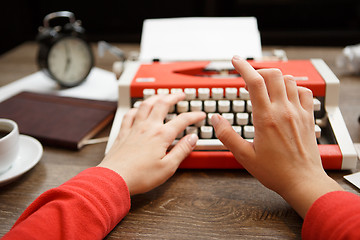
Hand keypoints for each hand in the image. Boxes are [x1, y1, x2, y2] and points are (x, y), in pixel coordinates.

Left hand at [99, 93, 205, 194]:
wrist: (114, 179)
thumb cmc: (140, 176)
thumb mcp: (168, 167)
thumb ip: (182, 150)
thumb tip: (193, 138)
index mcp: (161, 135)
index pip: (182, 120)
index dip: (194, 115)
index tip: (200, 115)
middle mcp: (148, 127)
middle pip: (162, 104)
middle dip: (173, 97)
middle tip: (180, 95)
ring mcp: (134, 128)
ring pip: (145, 105)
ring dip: (155, 97)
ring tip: (161, 96)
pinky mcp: (123, 133)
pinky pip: (129, 114)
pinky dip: (136, 108)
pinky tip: (138, 109)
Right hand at [212, 56, 342, 217]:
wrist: (303, 181)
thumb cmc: (275, 171)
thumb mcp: (244, 156)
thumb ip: (227, 136)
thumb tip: (216, 119)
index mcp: (266, 118)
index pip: (254, 82)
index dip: (243, 67)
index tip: (236, 61)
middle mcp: (283, 111)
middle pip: (272, 74)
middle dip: (258, 70)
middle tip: (249, 77)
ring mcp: (298, 112)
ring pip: (289, 80)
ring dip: (275, 77)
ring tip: (265, 85)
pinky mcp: (307, 117)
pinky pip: (304, 91)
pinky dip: (293, 86)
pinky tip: (286, 94)